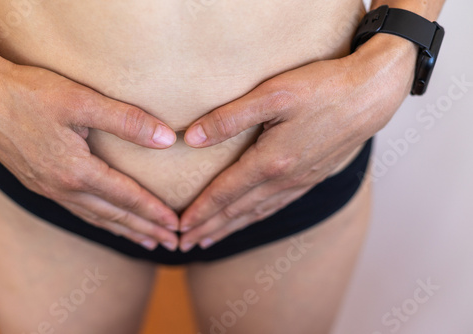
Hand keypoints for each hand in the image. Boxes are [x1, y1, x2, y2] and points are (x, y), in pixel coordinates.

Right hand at [0, 55, 178, 250]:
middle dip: (145, 230)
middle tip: (171, 244)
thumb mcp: (81, 101)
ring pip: (95, 217)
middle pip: (114, 216)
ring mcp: (49, 189)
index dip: (153, 212)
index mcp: (76, 171)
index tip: (175, 225)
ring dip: (124, 231)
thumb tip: (166, 139)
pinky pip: (77, 210)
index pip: (127, 198)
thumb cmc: (29, 94)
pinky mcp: (39, 183)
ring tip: (146, 242)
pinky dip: (99, 220)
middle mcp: (63, 188)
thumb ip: (126, 121)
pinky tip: (106, 220)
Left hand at [178, 34, 416, 250]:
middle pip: (238, 211)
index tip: (180, 227)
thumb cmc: (323, 88)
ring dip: (231, 228)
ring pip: (257, 213)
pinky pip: (278, 205)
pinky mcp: (313, 176)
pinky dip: (257, 217)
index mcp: (271, 161)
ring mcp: (301, 181)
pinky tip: (251, 218)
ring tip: (211, 240)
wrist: (372, 95)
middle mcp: (285, 179)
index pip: (225, 193)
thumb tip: (193, 138)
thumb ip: (230, 117)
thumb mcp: (273, 94)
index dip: (200, 211)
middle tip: (185, 245)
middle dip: (209, 228)